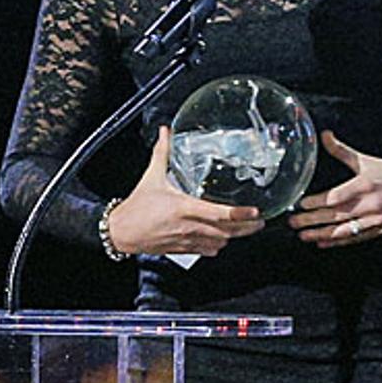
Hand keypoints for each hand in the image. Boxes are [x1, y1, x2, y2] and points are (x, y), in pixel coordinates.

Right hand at [106, 126, 265, 256]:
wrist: (121, 232)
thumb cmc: (136, 207)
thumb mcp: (151, 177)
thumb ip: (163, 152)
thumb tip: (166, 132)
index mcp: (183, 208)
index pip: (219, 213)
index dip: (239, 214)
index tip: (254, 211)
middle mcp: (188, 226)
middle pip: (225, 231)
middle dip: (246, 227)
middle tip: (260, 220)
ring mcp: (187, 240)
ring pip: (218, 243)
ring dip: (233, 236)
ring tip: (247, 228)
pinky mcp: (182, 249)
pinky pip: (206, 251)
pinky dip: (218, 245)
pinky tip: (223, 238)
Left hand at [287, 131, 381, 247]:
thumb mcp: (365, 160)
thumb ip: (342, 151)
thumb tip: (324, 136)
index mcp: (363, 185)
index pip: (335, 197)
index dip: (316, 203)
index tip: (300, 205)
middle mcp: (368, 204)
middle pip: (335, 215)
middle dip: (311, 221)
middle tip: (293, 222)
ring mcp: (374, 219)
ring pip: (343, 230)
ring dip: (321, 234)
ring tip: (304, 236)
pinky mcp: (379, 230)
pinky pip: (355, 238)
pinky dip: (338, 241)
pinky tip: (323, 242)